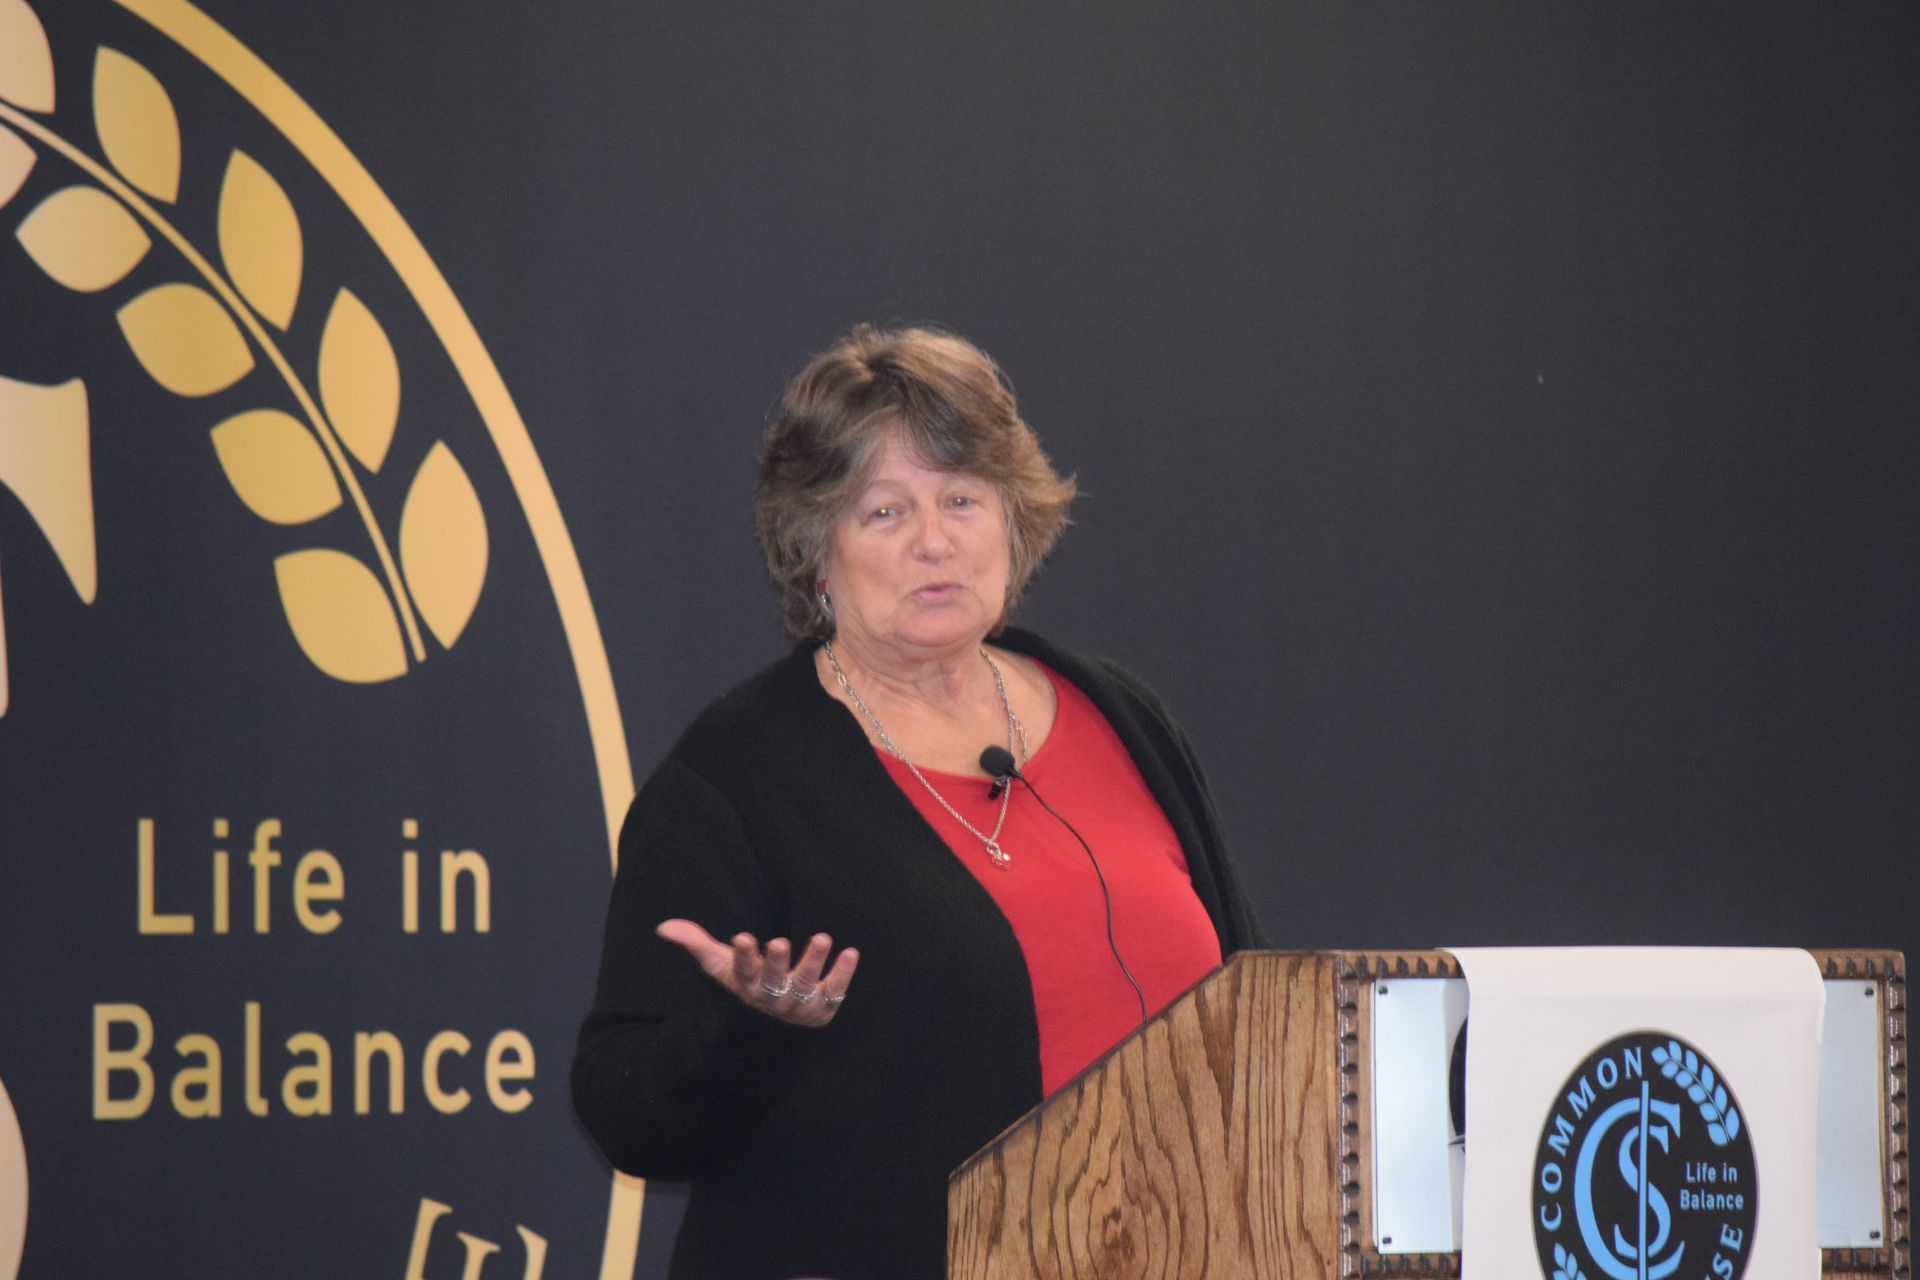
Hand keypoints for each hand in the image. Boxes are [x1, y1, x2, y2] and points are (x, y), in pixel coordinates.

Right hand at [655, 919, 858, 1026]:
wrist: (774, 1028)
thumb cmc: (748, 984)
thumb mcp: (722, 966)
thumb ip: (696, 943)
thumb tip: (663, 927)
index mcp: (747, 985)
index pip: (743, 971)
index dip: (744, 956)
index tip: (744, 937)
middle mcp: (772, 995)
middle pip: (774, 980)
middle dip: (778, 962)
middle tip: (781, 942)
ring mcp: (798, 1003)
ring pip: (805, 984)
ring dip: (814, 961)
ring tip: (824, 938)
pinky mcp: (823, 1005)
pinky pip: (835, 991)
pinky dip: (843, 974)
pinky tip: (851, 952)